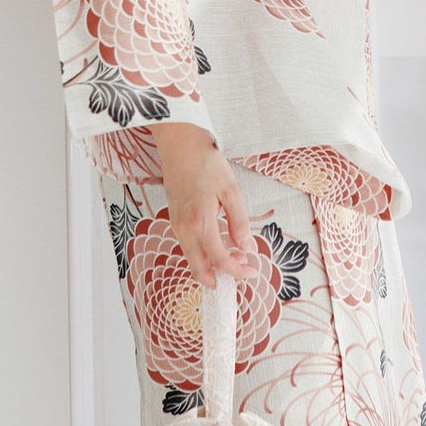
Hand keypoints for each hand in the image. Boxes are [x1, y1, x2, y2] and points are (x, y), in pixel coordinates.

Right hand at [152, 124, 257, 289]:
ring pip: (191, 258)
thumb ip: (240, 222)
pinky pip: (187, 246)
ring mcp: (176, 225)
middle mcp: (184, 228)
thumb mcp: (231, 191)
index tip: (252, 272)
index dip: (237, 271)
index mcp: (201, 222)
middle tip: (239, 274)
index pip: (220, 260)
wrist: (180, 146)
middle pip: (198, 269)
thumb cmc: (206, 164)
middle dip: (219, 279)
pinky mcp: (174, 219)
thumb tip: (247, 248)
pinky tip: (216, 245)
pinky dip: (201, 254)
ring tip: (232, 258)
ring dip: (210, 266)